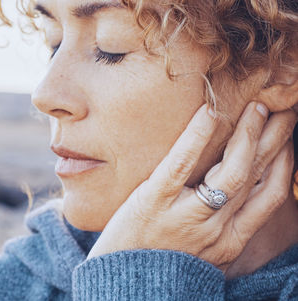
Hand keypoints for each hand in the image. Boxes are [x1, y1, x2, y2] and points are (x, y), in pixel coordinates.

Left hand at [87, 102, 297, 271]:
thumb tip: (234, 187)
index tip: (286, 138)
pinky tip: (209, 113)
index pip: (269, 196)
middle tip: (283, 108)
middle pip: (254, 177)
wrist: (124, 281)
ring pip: (229, 173)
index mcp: (231, 240)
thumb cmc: (161, 259)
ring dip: (247, 136)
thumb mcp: (203, 247)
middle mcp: (216, 229)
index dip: (284, 163)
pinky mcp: (154, 202)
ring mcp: (185, 216)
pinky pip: (181, 166)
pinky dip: (197, 138)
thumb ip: (222, 221)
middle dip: (274, 139)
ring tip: (255, 106)